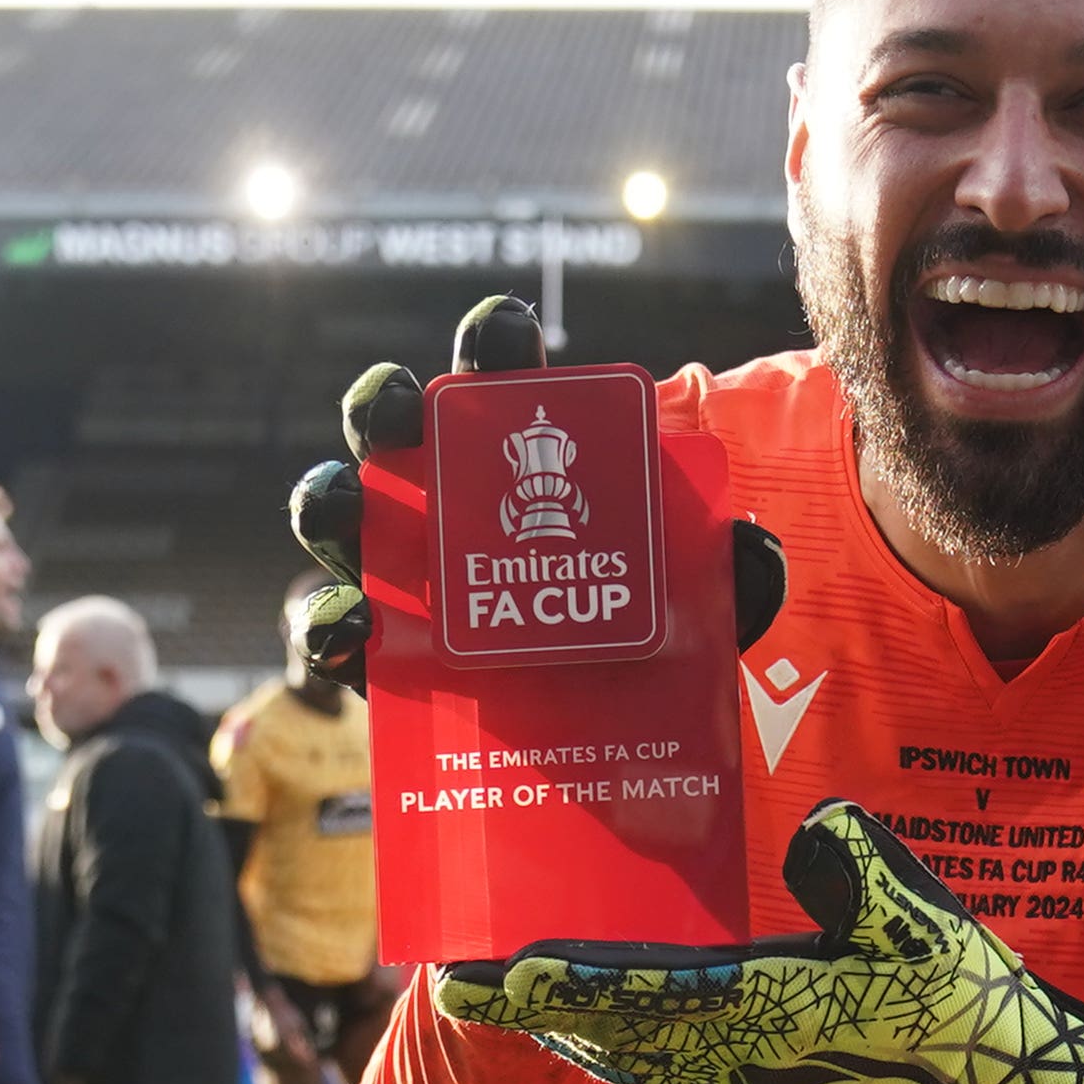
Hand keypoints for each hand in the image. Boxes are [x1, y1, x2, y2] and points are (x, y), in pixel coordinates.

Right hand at [287, 295, 787, 692]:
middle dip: (385, 403)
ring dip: (330, 498)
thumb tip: (754, 547)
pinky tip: (352, 630)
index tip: (503, 337)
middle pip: (394, 425)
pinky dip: (328, 626)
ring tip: (350, 507)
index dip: (492, 343)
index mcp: (520, 458)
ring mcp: (403, 572)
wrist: (608, 746)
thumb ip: (731, 571)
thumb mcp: (703, 605)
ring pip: (342, 511)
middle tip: (406, 410)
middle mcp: (445, 498)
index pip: (500, 377)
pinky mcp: (380, 653)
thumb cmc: (642, 642)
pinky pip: (330, 630)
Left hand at [441, 802, 1083, 1083]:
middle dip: (534, 1010)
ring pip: (634, 1059)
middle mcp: (747, 1061)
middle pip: (613, 1033)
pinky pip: (669, 1073)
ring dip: (564, 1032)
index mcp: (775, 1014)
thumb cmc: (975, 1010)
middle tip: (455, 984)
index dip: (564, 985)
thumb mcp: (927, 921)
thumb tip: (813, 830)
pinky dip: (616, 1052)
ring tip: (501, 1004)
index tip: (497, 973)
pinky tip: (593, 1037)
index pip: (645, 996)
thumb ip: (861, 868)